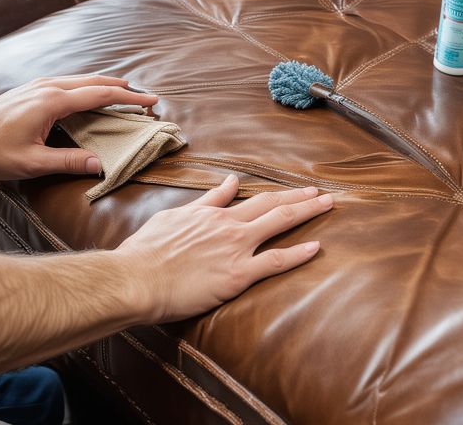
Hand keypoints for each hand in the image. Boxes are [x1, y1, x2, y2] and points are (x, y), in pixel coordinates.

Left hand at [0, 75, 157, 178]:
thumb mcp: (32, 163)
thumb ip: (68, 161)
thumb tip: (100, 164)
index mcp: (52, 102)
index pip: (100, 95)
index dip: (128, 98)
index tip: (150, 102)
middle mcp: (48, 87)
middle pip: (95, 81)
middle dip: (122, 88)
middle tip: (145, 97)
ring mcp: (39, 85)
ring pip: (82, 79)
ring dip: (106, 86)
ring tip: (125, 93)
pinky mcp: (33, 89)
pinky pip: (70, 83)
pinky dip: (89, 87)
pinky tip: (92, 96)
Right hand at [117, 175, 332, 322]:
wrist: (135, 278)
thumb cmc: (146, 251)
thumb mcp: (173, 217)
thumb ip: (205, 202)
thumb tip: (227, 182)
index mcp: (211, 214)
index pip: (252, 198)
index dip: (277, 194)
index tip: (295, 191)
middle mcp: (228, 226)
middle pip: (272, 205)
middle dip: (300, 198)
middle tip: (322, 193)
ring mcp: (234, 248)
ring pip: (278, 224)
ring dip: (306, 212)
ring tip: (328, 205)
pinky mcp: (236, 275)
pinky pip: (274, 262)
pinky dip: (297, 254)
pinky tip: (316, 247)